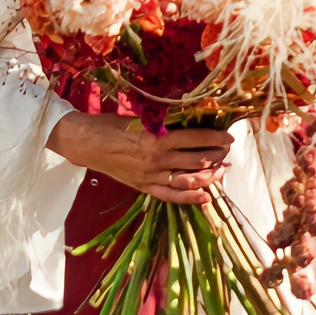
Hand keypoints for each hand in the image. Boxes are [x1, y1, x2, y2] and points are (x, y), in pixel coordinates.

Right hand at [48, 111, 232, 204]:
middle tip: (226, 152)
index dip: (215, 138)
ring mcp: (151, 176)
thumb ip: (165, 122)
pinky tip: (206, 196)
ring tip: (222, 171)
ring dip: (209, 176)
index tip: (228, 137)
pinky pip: (171, 196)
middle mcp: (158, 159)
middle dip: (216, 157)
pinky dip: (190, 197)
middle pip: (197, 160)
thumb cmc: (112, 125)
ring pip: (188, 179)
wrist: (86, 143)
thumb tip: (190, 117)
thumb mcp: (141, 118)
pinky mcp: (144, 186)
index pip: (196, 139)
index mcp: (157, 137)